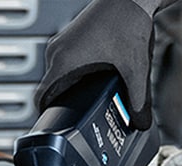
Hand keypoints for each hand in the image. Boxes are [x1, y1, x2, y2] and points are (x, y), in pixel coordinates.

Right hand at [35, 0, 156, 129]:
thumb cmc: (127, 22)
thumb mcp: (136, 70)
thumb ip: (138, 101)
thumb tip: (140, 122)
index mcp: (64, 61)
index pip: (41, 98)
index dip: (46, 116)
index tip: (57, 126)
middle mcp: (57, 51)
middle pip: (51, 89)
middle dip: (65, 104)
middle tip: (83, 115)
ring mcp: (61, 43)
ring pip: (58, 75)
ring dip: (71, 88)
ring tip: (91, 96)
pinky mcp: (69, 38)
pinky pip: (64, 63)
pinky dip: (75, 74)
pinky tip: (95, 77)